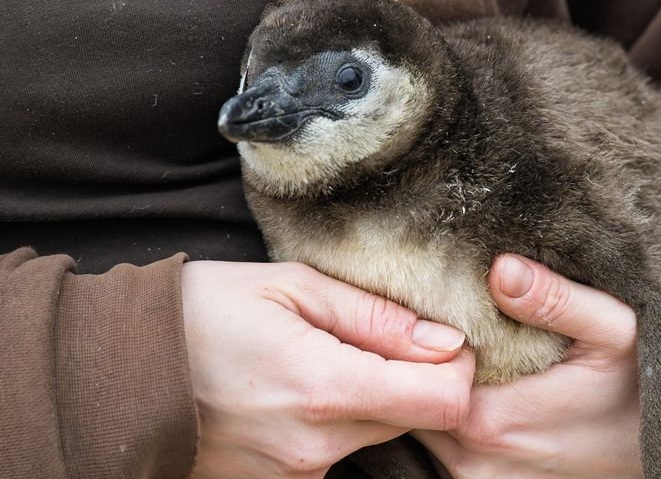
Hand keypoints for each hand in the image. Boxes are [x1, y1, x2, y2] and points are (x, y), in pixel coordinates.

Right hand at [182, 260, 474, 478]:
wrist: (114, 370)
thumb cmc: (201, 313)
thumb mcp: (292, 289)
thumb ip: (377, 318)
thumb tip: (447, 342)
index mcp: (326, 389)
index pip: (444, 401)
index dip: (459, 367)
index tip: (441, 336)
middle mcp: (316, 446)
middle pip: (417, 419)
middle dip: (418, 378)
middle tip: (381, 335)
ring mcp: (294, 474)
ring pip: (378, 434)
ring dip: (375, 397)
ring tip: (328, 353)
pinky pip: (337, 449)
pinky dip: (338, 417)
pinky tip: (301, 385)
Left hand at [414, 255, 642, 477]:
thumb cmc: (646, 386)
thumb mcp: (617, 328)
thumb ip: (557, 300)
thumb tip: (501, 269)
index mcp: (488, 417)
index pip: (410, 368)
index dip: (408, 327)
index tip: (419, 289)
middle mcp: (470, 459)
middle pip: (408, 394)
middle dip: (410, 353)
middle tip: (421, 303)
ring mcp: (475, 478)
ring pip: (419, 418)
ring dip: (426, 379)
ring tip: (446, 335)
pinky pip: (439, 440)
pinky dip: (441, 407)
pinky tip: (470, 371)